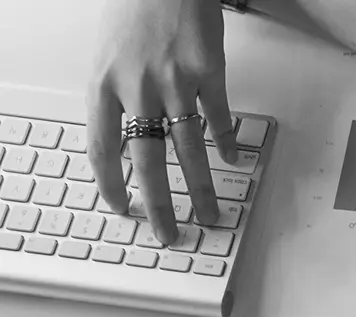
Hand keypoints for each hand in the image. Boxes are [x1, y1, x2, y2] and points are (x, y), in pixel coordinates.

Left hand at [88, 0, 241, 244]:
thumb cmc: (134, 9)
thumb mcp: (108, 56)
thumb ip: (117, 97)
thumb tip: (129, 141)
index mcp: (103, 84)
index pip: (104, 150)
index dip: (112, 185)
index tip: (123, 209)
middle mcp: (138, 87)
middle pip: (150, 161)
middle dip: (161, 205)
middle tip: (170, 233)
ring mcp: (176, 81)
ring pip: (190, 148)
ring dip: (202, 187)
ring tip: (210, 213)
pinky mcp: (210, 71)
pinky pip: (219, 116)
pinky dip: (226, 142)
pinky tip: (230, 159)